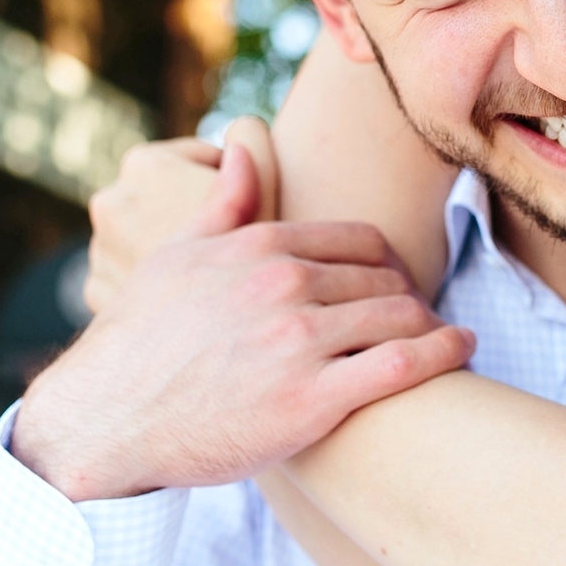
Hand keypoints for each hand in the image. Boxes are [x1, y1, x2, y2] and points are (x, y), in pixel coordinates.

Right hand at [15, 136, 473, 501]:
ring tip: (447, 336)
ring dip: (433, 323)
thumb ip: (221, 202)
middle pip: (386, 278)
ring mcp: (299, 342)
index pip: (359, 240)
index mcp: (258, 246)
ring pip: (401, 315)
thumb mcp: (173, 257)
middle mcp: (283, 284)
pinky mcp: (312, 400)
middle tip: (427, 315)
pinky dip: (442, 353)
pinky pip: (402, 366)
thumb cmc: (139, 342)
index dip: (389, 263)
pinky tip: (460, 350)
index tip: (399, 282)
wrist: (105, 421)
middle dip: (413, 295)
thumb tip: (241, 145)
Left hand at [84, 119, 277, 311]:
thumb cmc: (255, 257)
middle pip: (172, 200)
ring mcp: (98, 251)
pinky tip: (193, 305)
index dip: (242, 190)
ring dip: (177, 251)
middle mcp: (110, 202)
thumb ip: (253, 139)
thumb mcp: (269, 182)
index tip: (257, 219)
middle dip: (199, 217)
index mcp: (144, 164)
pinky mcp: (97, 295)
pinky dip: (158, 290)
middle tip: (240, 251)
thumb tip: (238, 130)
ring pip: (151, 239)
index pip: (203, 163)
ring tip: (219, 281)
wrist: (228, 338)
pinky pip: (134, 281)